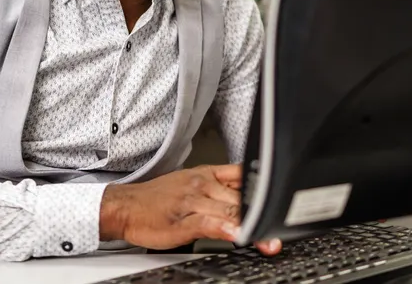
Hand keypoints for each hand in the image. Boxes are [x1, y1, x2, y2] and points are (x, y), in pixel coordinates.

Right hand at [100, 164, 282, 255]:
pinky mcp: (183, 220)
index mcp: (208, 174)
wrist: (126, 206)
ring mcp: (194, 202)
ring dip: (252, 224)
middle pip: (243, 198)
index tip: (285, 205)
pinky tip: (238, 235)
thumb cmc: (157, 199)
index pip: (246, 178)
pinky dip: (226, 229)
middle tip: (284, 229)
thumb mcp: (192, 184)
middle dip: (265, 213)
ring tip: (269, 237)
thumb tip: (247, 201)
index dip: (268, 189)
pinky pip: (210, 223)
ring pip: (230, 210)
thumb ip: (221, 190)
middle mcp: (203, 185)